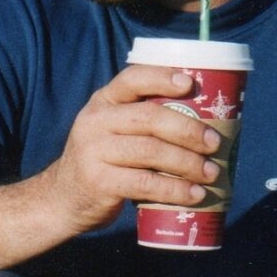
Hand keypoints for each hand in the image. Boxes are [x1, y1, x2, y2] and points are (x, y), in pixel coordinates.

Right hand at [45, 64, 220, 234]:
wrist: (62, 198)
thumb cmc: (103, 161)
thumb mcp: (110, 130)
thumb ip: (140, 120)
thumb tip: (205, 122)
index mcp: (102, 102)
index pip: (132, 80)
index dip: (161, 78)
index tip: (189, 83)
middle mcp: (95, 122)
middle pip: (149, 118)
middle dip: (188, 129)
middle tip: (214, 142)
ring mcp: (94, 151)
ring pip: (150, 151)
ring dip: (187, 162)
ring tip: (211, 172)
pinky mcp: (99, 182)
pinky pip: (145, 183)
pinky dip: (174, 190)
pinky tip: (193, 194)